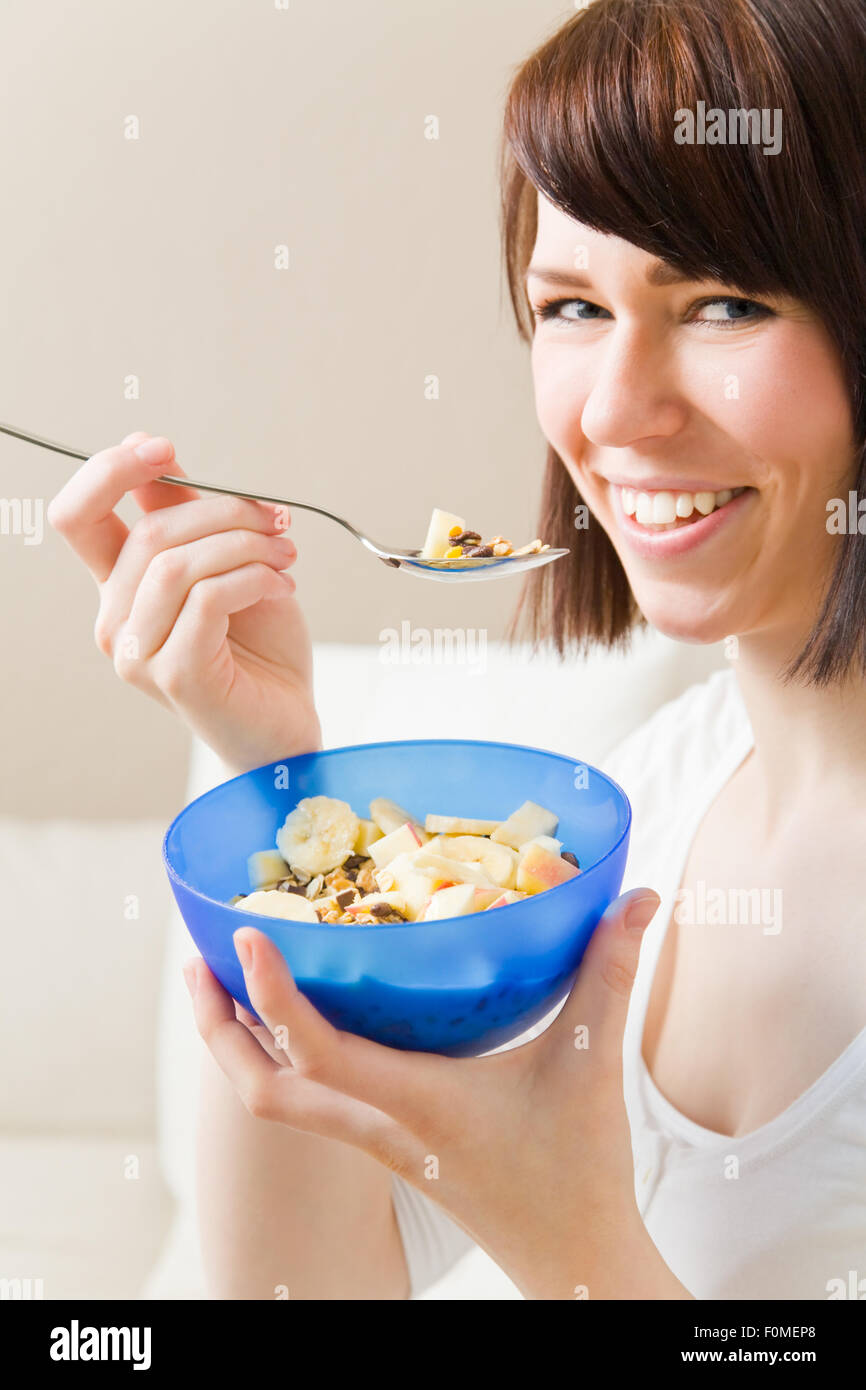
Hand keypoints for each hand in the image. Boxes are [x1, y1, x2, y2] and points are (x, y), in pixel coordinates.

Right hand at [48, 432, 321, 770]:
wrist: (286, 726)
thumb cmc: (259, 651)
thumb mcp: (228, 567)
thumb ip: (191, 520)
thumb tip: (160, 458)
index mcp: (120, 589)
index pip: (77, 516)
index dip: (110, 469)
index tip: (164, 447)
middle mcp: (117, 621)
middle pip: (148, 532)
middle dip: (223, 510)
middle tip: (277, 521)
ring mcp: (140, 652)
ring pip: (177, 562)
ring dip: (245, 544)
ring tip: (286, 556)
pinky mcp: (175, 674)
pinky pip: (208, 598)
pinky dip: (254, 577)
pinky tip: (283, 585)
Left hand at [185, 886, 690, 1298]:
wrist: (569, 1256)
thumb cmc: (577, 1169)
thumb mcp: (593, 1063)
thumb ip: (610, 974)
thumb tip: (636, 895)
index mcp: (416, 1105)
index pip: (319, 1052)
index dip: (274, 995)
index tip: (247, 935)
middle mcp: (379, 1125)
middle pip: (261, 1089)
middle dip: (219, 1026)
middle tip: (199, 960)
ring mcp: (375, 1139)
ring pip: (275, 1098)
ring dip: (237, 1042)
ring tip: (221, 979)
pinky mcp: (384, 1143)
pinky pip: (307, 1098)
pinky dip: (280, 1054)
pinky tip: (294, 1016)